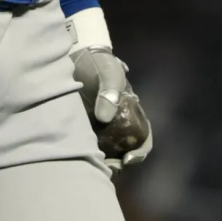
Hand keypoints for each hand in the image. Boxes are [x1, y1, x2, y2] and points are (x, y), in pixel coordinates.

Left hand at [73, 46, 152, 170]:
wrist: (77, 53)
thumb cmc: (100, 63)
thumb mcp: (109, 72)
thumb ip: (110, 91)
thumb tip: (104, 117)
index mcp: (132, 111)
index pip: (144, 137)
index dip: (140, 151)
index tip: (128, 159)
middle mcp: (119, 122)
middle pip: (125, 149)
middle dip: (118, 161)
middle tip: (108, 167)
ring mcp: (101, 124)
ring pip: (108, 149)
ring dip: (104, 159)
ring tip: (94, 165)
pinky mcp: (83, 124)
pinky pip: (89, 143)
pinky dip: (88, 152)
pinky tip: (81, 155)